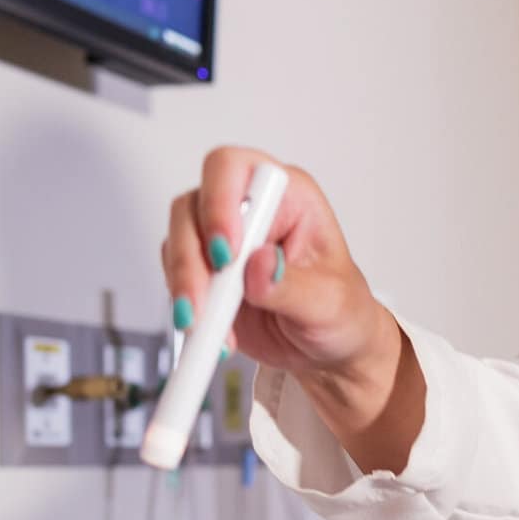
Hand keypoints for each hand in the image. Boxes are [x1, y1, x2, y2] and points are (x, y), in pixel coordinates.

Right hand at [163, 148, 423, 470]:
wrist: (328, 351)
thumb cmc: (342, 313)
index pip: (236, 168)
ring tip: (206, 327)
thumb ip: (291, 285)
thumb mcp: (329, 303)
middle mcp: (251, 210)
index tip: (225, 253)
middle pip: (193, 206)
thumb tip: (258, 266)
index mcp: (288, 196)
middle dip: (191, 258)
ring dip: (184, 286)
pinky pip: (176, 279)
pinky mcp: (205, 274)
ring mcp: (222, 240)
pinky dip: (187, 308)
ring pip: (177, 242)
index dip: (219, 202)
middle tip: (202, 303)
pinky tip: (212, 334)